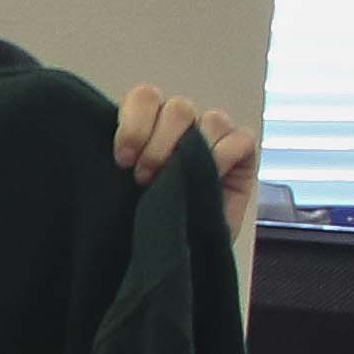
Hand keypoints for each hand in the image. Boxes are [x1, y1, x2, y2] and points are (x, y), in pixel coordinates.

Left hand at [112, 84, 263, 244]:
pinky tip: (208, 179)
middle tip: (143, 177)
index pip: (144, 98)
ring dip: (191, 149)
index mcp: (148, 124)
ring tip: (176, 182)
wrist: (175, 255)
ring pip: (211, 119)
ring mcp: (215, 135)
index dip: (134, 123)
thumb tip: (111, 155)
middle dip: (159, 141)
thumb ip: (120, 164)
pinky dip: (223, 156)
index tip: (122, 160)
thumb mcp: (118, 192)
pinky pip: (239, 139)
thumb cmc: (142, 222)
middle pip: (178, 108)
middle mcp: (182, 125)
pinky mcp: (242, 152)